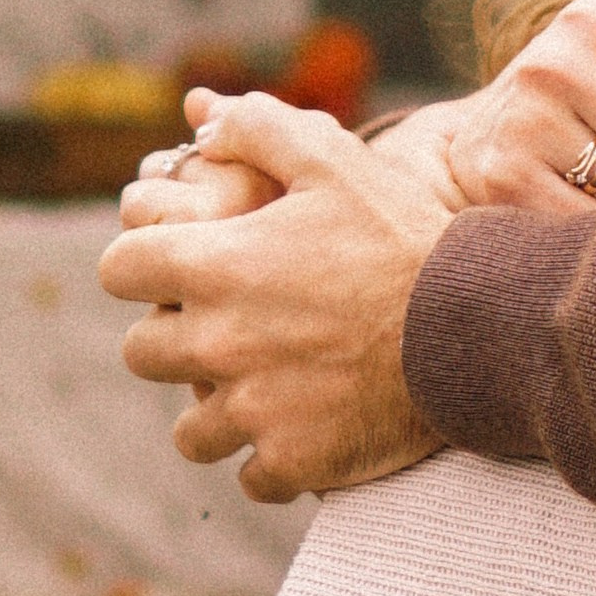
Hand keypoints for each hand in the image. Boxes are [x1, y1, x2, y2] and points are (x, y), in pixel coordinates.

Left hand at [99, 93, 451, 502]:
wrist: (477, 326)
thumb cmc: (407, 239)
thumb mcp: (337, 161)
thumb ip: (260, 126)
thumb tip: (205, 117)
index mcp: (213, 266)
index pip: (118, 269)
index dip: (145, 266)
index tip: (179, 271)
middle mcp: (217, 343)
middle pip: (142, 354)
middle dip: (176, 341)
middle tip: (230, 332)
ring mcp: (252, 410)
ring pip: (190, 431)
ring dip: (217, 413)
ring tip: (263, 394)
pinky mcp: (292, 460)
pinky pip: (251, 477)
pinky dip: (273, 462)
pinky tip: (303, 435)